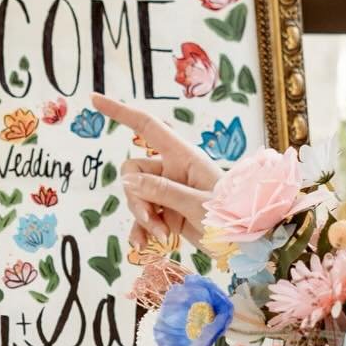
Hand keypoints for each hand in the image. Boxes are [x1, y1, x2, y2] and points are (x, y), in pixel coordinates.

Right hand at [90, 92, 220, 248]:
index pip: (147, 126)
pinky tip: (146, 244)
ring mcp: (170, 191)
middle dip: (135, 198)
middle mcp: (174, 169)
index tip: (94, 99)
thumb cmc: (235, 219)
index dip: (120, 111)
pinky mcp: (169, 212)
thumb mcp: (198, 205)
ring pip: (136, 195)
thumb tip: (127, 180)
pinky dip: (143, 229)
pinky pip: (143, 216)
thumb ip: (163, 192)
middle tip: (152, 221)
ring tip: (161, 236)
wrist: (251, 246)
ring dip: (142, 217)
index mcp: (185, 157)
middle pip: (133, 171)